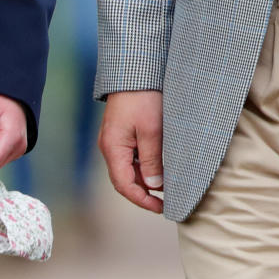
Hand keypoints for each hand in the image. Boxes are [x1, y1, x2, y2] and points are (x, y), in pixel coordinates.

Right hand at [99, 89, 163, 213]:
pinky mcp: (121, 131)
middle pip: (125, 178)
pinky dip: (144, 164)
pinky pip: (131, 155)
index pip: (124, 185)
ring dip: (146, 177)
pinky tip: (160, 164)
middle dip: (145, 191)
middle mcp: (109, 146)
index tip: (161, 207)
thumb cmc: (143, 98)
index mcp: (113, 148)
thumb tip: (154, 185)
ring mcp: (114, 138)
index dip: (142, 200)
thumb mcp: (151, 131)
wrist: (135, 70)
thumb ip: (151, 160)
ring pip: (129, 167)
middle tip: (167, 199)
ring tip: (168, 183)